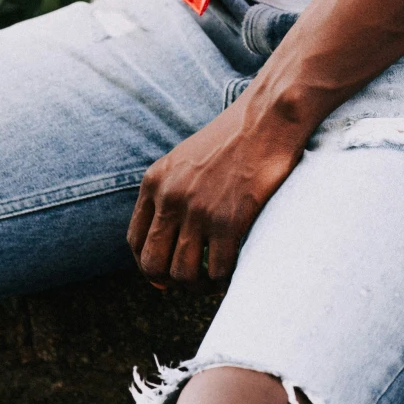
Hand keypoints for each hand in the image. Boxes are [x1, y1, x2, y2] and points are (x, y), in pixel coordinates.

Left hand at [128, 92, 307, 284]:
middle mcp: (170, 197)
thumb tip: (169, 239)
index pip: (135, 241)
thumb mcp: (186, 159)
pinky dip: (225, 279)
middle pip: (153, 264)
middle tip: (192, 281)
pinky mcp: (229, 220)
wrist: (268, 117)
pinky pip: (218, 270)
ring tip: (213, 280)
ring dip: (198, 286)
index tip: (165, 275)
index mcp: (155, 181)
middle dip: (170, 281)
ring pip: (183, 273)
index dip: (148, 266)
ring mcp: (198, 210)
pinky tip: (234, 270)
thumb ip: (171, 192)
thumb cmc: (234, 138)